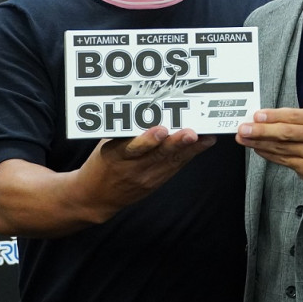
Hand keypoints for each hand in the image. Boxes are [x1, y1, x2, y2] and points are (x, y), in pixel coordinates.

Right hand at [77, 126, 215, 220]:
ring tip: (204, 137)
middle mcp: (132, 169)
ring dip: (190, 148)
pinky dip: (191, 153)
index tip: (160, 129)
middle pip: (156, 155)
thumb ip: (124, 130)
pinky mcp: (156, 182)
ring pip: (171, 161)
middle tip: (190, 133)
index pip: (131, 148)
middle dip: (175, 143)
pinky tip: (205, 142)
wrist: (97, 197)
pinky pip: (175, 166)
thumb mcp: (106, 145)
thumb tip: (145, 105)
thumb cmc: (103, 162)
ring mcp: (146, 178)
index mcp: (115, 156)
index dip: (146, 140)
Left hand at [236, 108, 302, 189]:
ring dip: (259, 143)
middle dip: (261, 130)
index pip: (292, 115)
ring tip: (244, 138)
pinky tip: (256, 149)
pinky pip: (282, 159)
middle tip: (244, 129)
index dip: (273, 116)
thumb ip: (291, 120)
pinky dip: (267, 153)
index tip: (256, 116)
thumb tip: (261, 118)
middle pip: (285, 132)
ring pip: (281, 147)